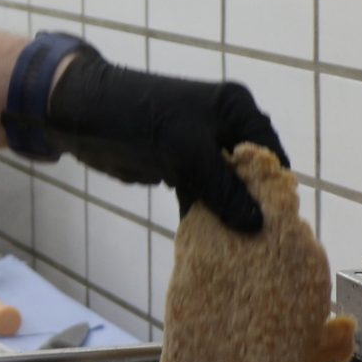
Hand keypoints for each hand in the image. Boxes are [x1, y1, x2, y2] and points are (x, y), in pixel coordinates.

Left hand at [45, 47, 287, 232]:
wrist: (80, 114)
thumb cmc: (138, 120)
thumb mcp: (187, 153)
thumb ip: (223, 188)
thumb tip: (258, 224)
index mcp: (236, 109)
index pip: (270, 155)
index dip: (275, 189)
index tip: (280, 228)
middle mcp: (224, 125)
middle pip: (251, 174)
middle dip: (254, 206)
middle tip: (262, 247)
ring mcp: (201, 146)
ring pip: (226, 187)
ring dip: (230, 215)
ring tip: (241, 252)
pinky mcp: (179, 165)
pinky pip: (203, 195)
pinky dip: (206, 215)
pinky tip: (212, 242)